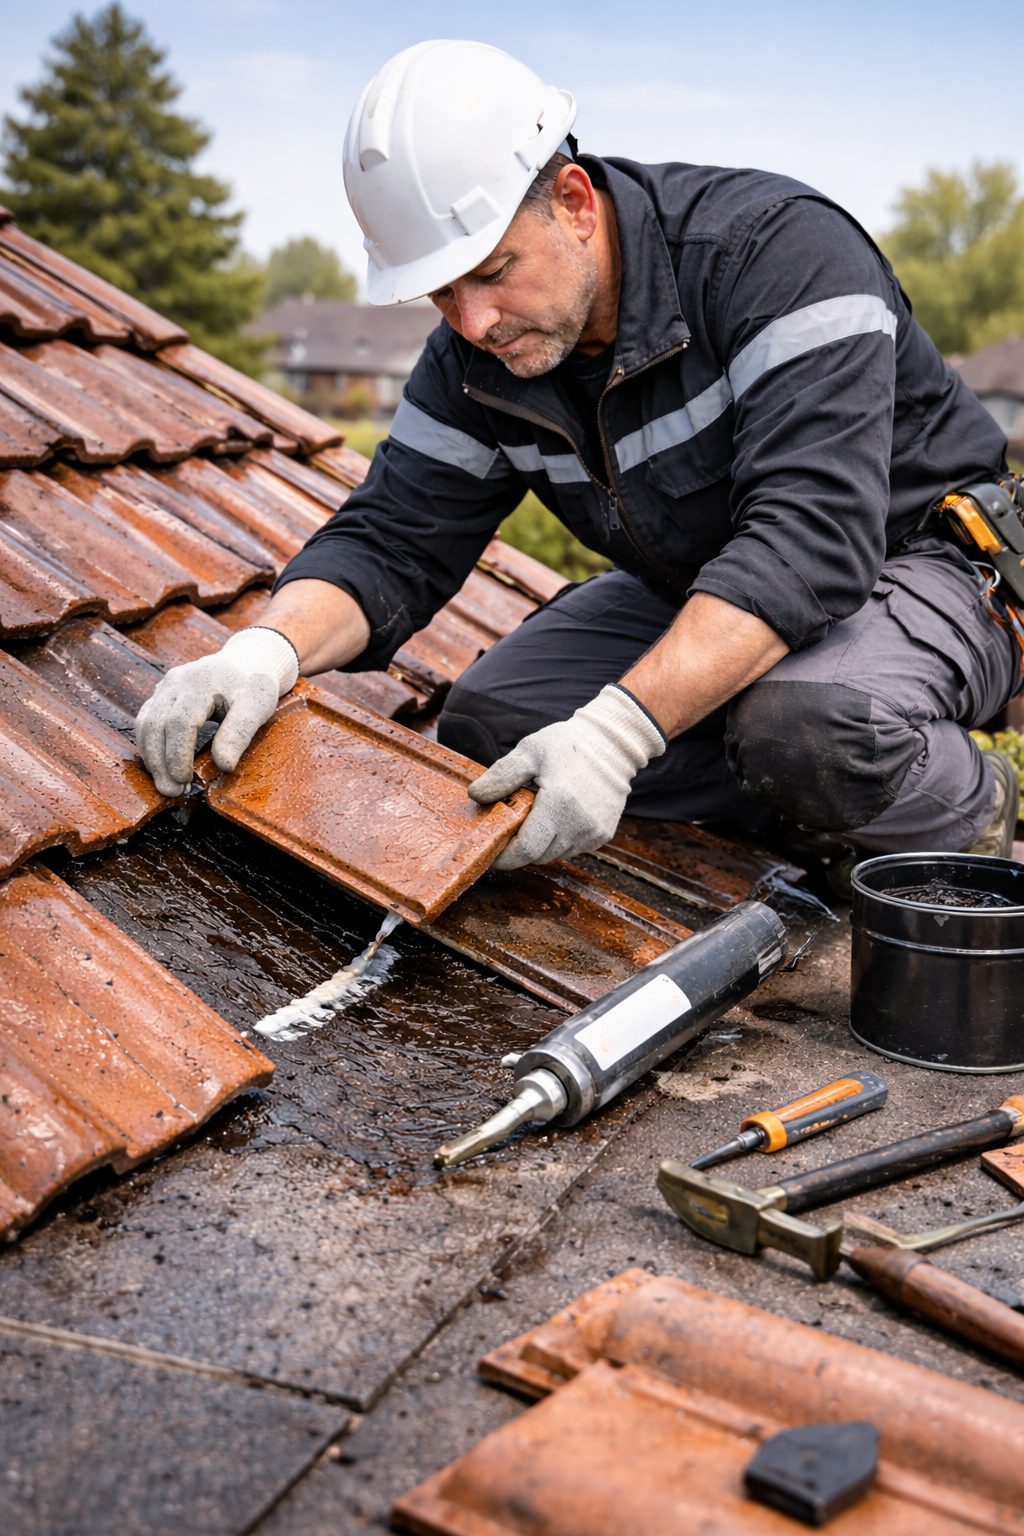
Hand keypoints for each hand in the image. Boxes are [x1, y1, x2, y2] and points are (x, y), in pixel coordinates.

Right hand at [135, 627, 298, 796]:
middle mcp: (175, 682)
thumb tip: (224, 766)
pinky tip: (160, 767)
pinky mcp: (160, 696)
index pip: (180, 722)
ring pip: (145, 724)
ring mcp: (164, 687)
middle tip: (171, 792)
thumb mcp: (256, 706)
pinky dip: (149, 746)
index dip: (179, 755)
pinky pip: (145, 721)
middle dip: (160, 762)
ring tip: (166, 785)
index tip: (186, 780)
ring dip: (151, 758)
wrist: (244, 663)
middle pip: (155, 725)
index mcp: (200, 682)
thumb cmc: (252, 685)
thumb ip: (239, 733)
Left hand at [468, 684, 665, 869]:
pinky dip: (558, 840)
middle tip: (507, 831)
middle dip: (519, 849)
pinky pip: (572, 848)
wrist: (613, 743)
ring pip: (555, 854)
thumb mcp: (530, 752)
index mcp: (559, 805)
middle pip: (538, 856)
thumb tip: (476, 796)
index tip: (491, 850)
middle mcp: (579, 825)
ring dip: (539, 845)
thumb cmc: (568, 744)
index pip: (526, 850)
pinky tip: (554, 818)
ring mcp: (594, 832)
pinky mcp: (603, 834)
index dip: (505, 856)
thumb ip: (501, 775)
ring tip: (532, 819)